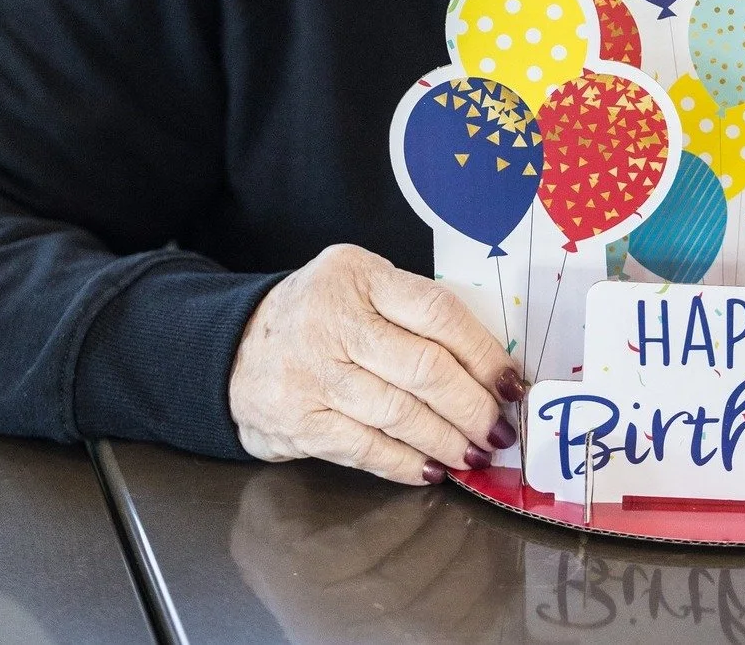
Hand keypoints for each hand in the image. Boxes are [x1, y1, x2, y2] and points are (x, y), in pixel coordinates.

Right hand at [229, 244, 524, 484]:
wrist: (235, 346)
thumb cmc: (320, 315)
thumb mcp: (361, 285)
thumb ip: (412, 311)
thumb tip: (487, 364)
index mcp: (359, 276)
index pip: (437, 311)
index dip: (483, 351)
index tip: (510, 381)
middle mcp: (334, 320)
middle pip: (423, 367)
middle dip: (472, 405)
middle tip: (498, 429)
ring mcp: (312, 372)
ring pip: (398, 412)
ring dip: (446, 439)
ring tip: (473, 453)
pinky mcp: (298, 420)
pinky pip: (364, 447)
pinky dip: (404, 462)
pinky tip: (430, 469)